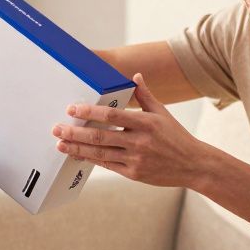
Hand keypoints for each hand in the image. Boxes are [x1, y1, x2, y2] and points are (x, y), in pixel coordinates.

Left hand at [52, 74, 213, 188]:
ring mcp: (135, 159)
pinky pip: (107, 165)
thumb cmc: (176, 136)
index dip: (89, 111)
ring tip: (60, 143)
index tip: (72, 109)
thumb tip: (135, 75)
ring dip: (77, 147)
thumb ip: (146, 95)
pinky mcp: (133, 174)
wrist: (193, 165)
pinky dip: (90, 159)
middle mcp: (139, 141)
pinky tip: (76, 154)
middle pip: (100, 136)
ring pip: (100, 153)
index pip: (112, 116)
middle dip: (75, 132)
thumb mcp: (162, 113)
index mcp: (146, 123)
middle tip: (56, 128)